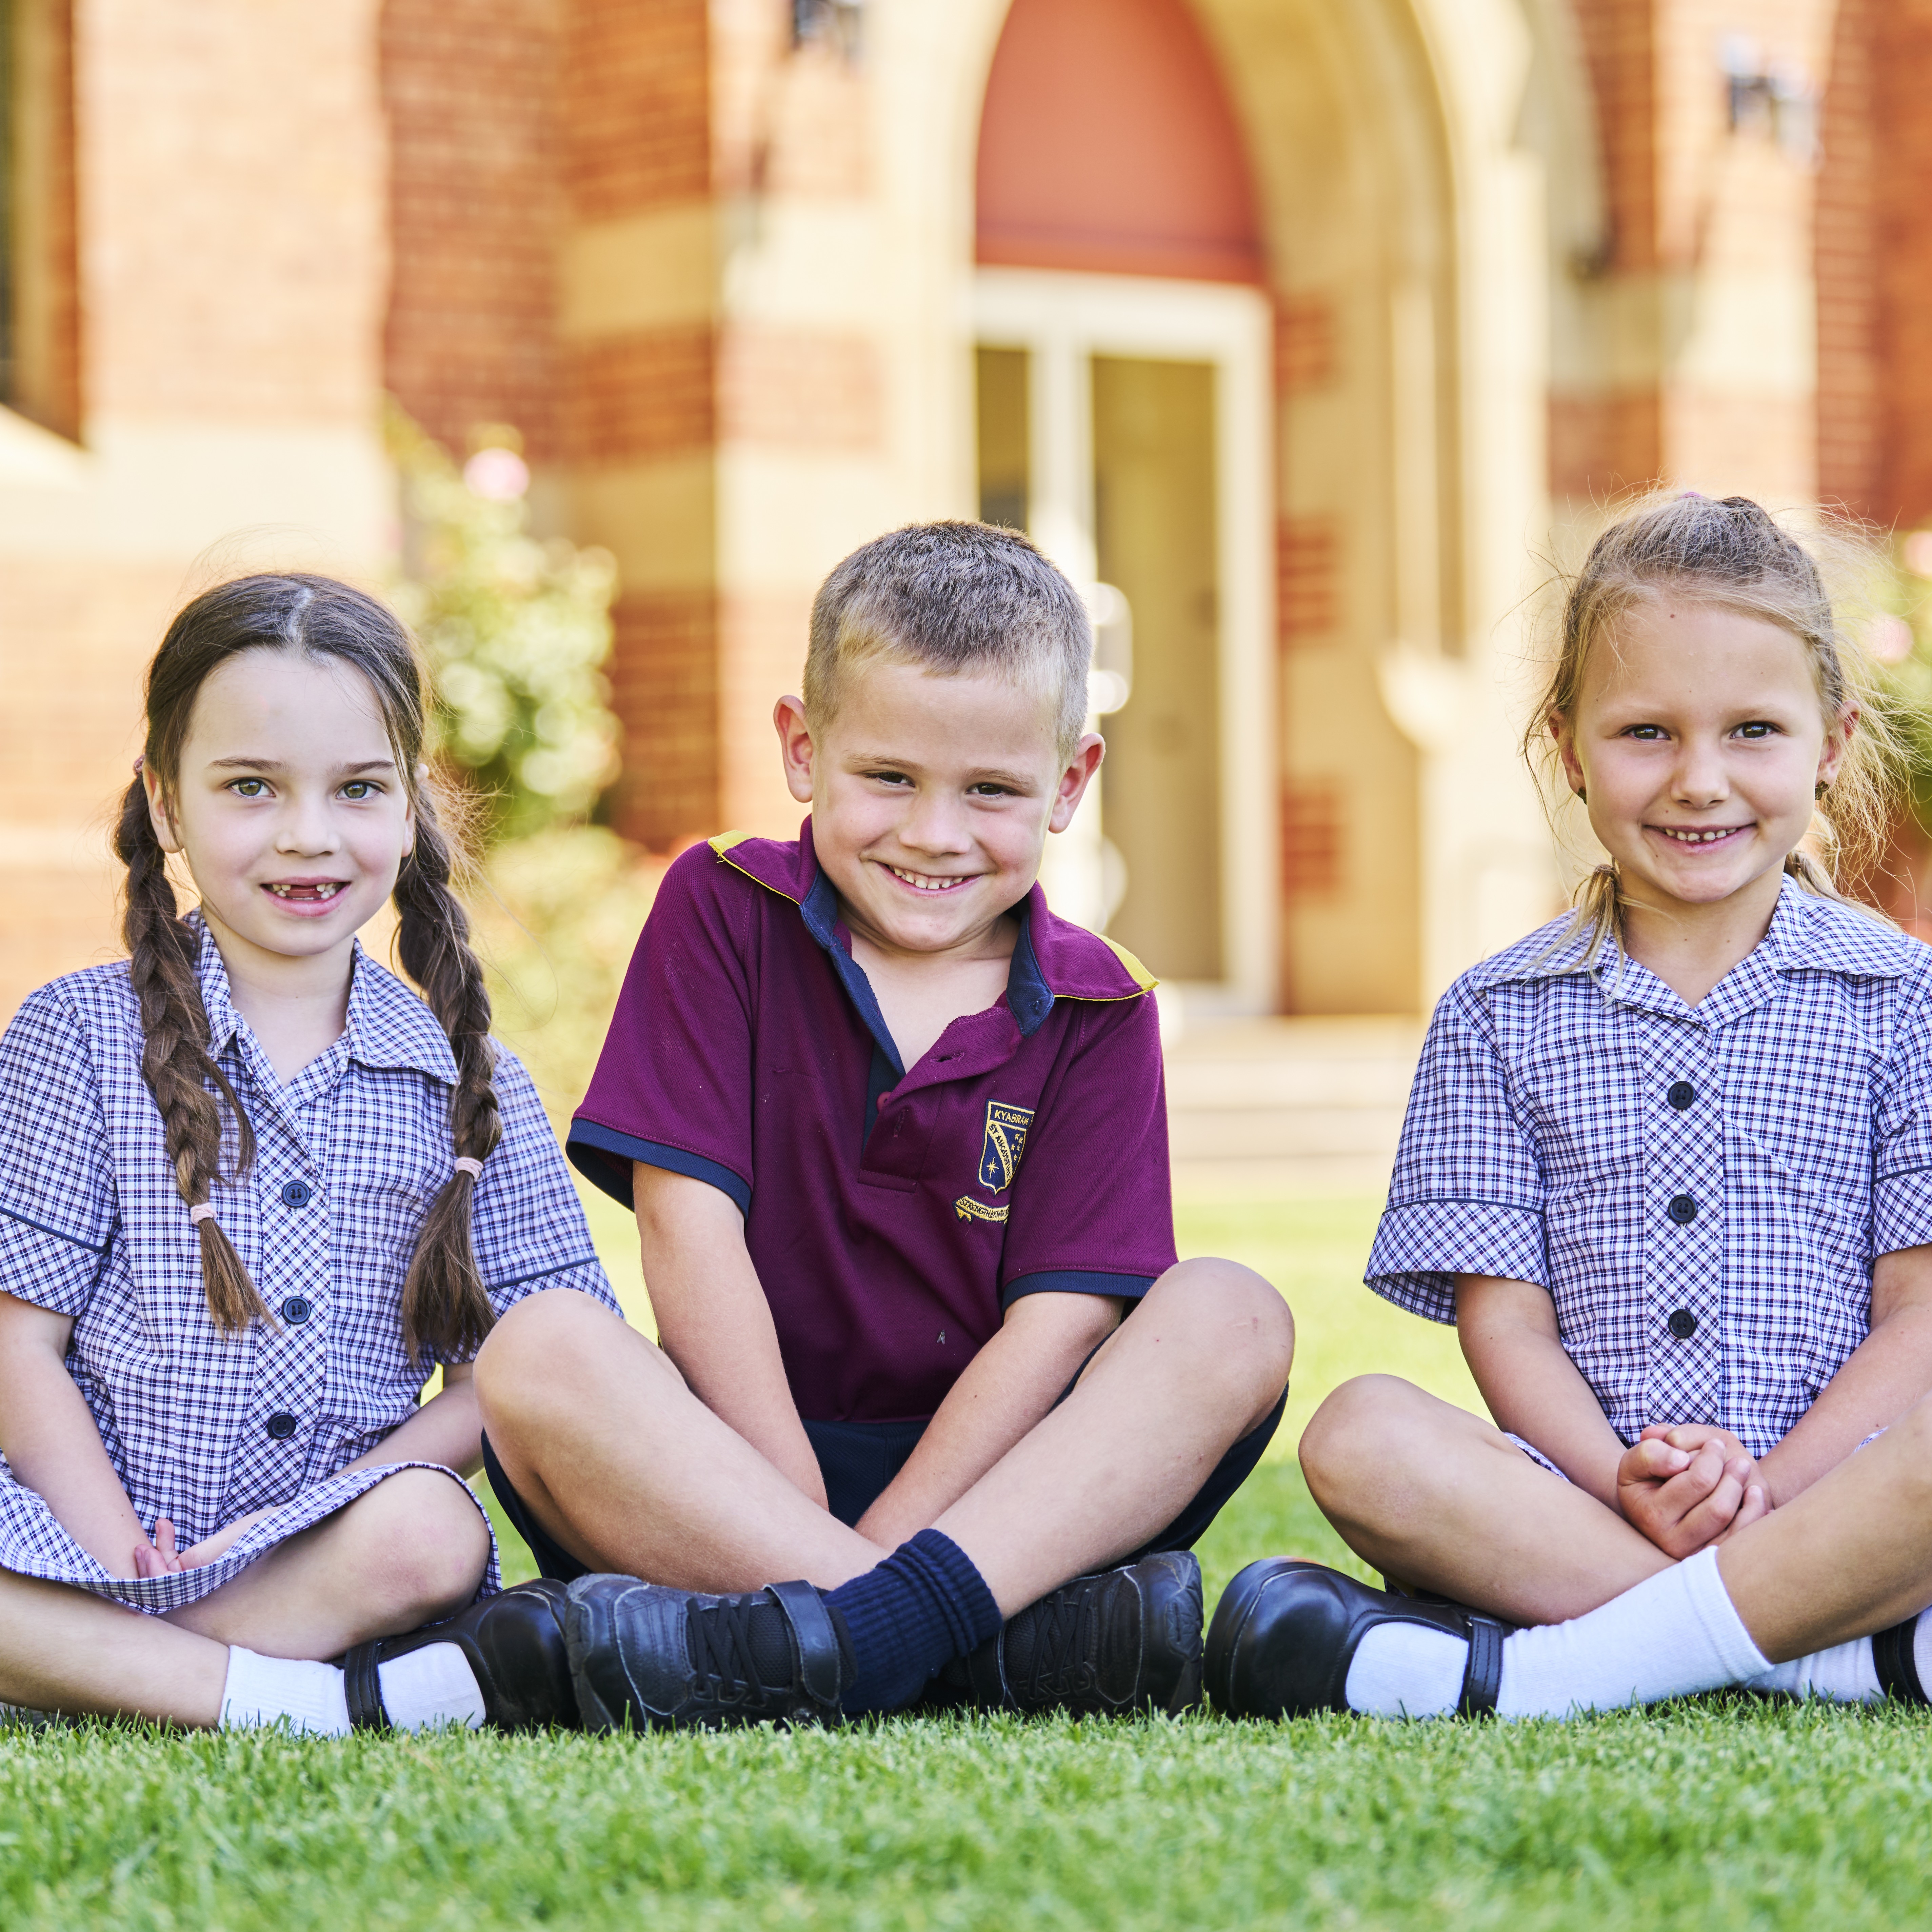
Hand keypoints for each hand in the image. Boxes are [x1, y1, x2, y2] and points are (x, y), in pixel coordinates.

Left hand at [132, 1509, 273, 1577]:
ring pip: (168, 1571)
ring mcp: (203, 1574)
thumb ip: (203, 1555)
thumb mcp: (233, 1539)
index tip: (146, 1549)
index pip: (171, 1588)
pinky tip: (167, 1528)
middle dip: (149, 1565)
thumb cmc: (263, 1529)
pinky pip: (177, 1561)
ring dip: (158, 1552)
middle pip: (164, 1583)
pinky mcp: (204, 1562)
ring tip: (160, 1526)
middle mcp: (204, 1583)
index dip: (153, 1574)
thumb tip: (175, 1567)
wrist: (285, 1521)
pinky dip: (168, 1547)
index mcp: (211, 1582)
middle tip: (142, 1543)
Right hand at [1616, 1425, 1765, 1557]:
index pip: (1697, 1481)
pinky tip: (1753, 1492)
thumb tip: (1681, 1459)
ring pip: (1733, 1525)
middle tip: (1736, 1457)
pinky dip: (1754, 1513)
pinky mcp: (1712, 1558)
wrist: (1647, 1508)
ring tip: (1742, 1467)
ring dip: (1744, 1491)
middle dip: (1732, 1474)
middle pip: (1718, 1507)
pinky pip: (1742, 1539)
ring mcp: (1695, 1555)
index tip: (1713, 1443)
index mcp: (1651, 1514)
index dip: (1711, 1456)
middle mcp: (1672, 1542)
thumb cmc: (1646, 1478)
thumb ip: (1652, 1453)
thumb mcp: (1636, 1461)